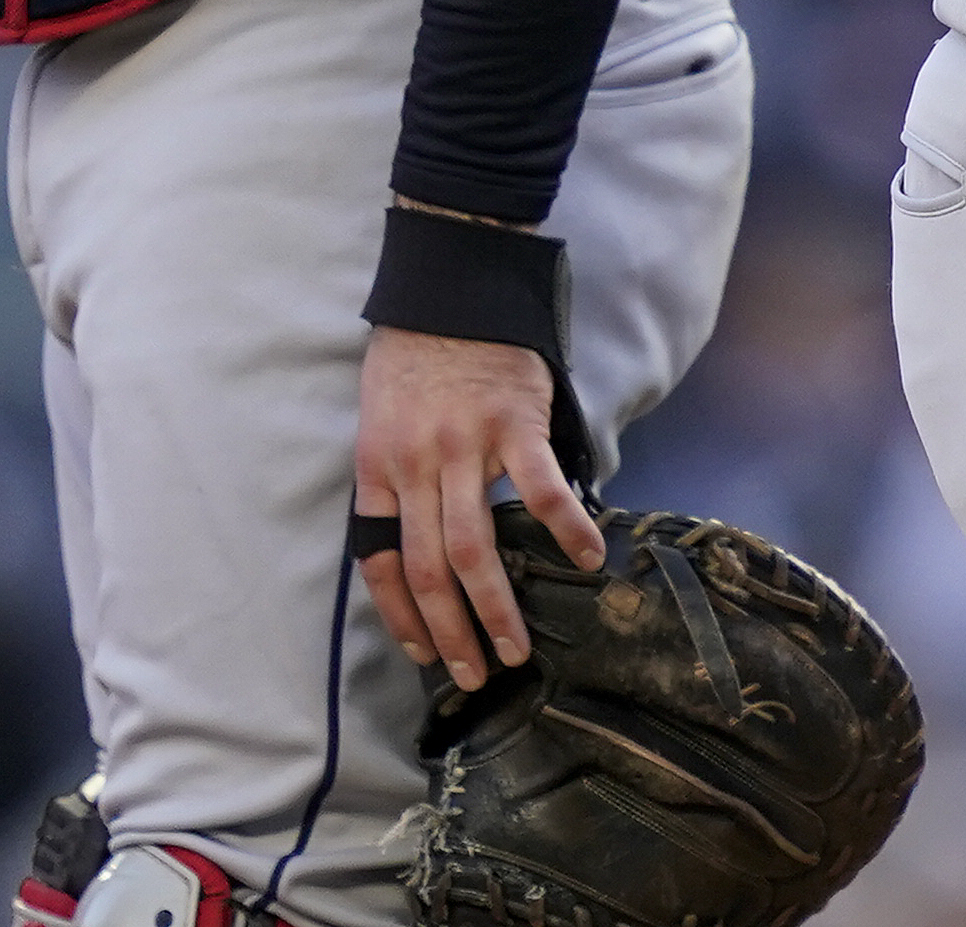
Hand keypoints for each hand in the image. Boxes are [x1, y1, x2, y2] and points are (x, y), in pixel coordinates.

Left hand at [356, 326, 598, 691]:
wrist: (450, 291)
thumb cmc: (414, 358)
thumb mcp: (380, 420)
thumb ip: (397, 478)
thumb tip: (417, 537)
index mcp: (377, 470)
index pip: (381, 562)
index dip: (401, 615)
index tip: (423, 652)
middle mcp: (415, 468)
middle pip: (430, 570)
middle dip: (452, 632)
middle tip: (474, 674)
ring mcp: (465, 447)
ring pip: (475, 548)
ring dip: (496, 607)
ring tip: (518, 647)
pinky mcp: (514, 424)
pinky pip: (540, 489)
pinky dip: (564, 527)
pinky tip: (587, 557)